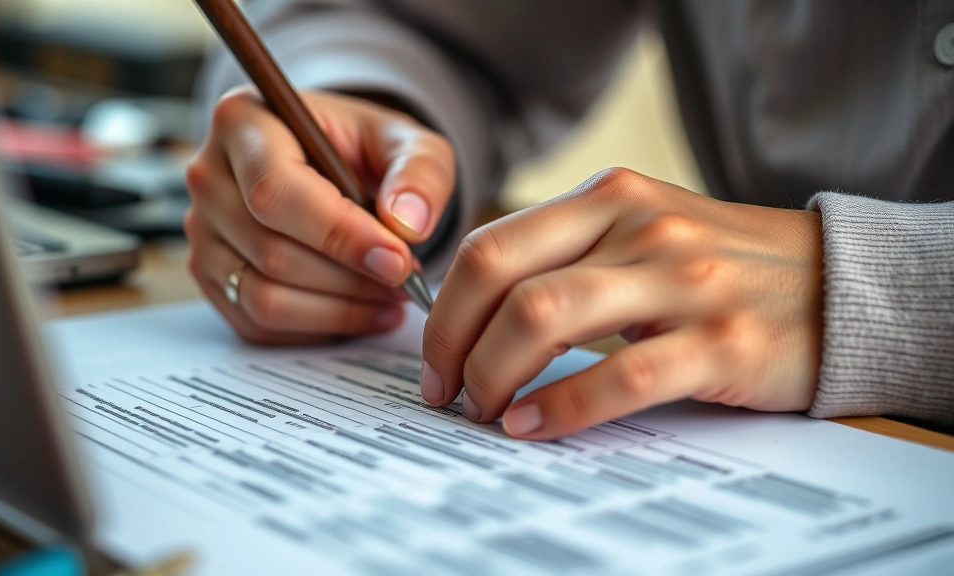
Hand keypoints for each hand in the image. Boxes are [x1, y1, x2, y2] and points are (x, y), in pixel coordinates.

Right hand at [185, 87, 454, 343]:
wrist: (334, 166)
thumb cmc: (363, 150)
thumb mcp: (407, 141)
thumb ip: (419, 172)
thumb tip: (407, 224)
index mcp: (243, 122)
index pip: (276, 191)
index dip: (341, 235)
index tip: (398, 259)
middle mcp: (208, 177)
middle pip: (272, 251)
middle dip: (351, 278)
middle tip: (407, 280)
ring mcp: (202, 233)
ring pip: (264, 297)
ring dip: (340, 310)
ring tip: (393, 298)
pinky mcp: (211, 278)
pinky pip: (258, 324)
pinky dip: (319, 328)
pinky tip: (364, 311)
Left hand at [421, 169, 823, 438]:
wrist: (843, 286)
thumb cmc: (726, 268)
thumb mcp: (644, 235)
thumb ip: (571, 256)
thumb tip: (480, 313)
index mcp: (610, 198)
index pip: (490, 245)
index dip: (446, 309)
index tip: (436, 357)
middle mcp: (639, 226)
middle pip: (500, 276)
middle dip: (453, 342)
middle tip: (447, 391)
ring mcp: (681, 281)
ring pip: (545, 316)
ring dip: (494, 373)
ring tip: (486, 411)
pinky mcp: (721, 341)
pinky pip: (620, 374)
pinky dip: (562, 406)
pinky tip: (534, 426)